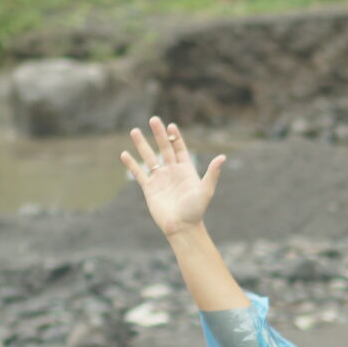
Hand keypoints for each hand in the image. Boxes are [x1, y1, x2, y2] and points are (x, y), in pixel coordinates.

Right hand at [121, 117, 223, 239]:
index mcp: (186, 170)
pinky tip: (124, 154)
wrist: (181, 227)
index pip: (179, 149)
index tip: (171, 125)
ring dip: (142, 144)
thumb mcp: (205, 190)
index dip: (175, 137)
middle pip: (164, 148)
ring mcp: (160, 179)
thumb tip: (222, 157)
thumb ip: (212, 173)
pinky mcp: (149, 188)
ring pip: (149, 158)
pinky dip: (131, 164)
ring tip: (134, 131)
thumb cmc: (195, 211)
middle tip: (153, 119)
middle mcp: (172, 172)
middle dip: (158, 134)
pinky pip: (138, 173)